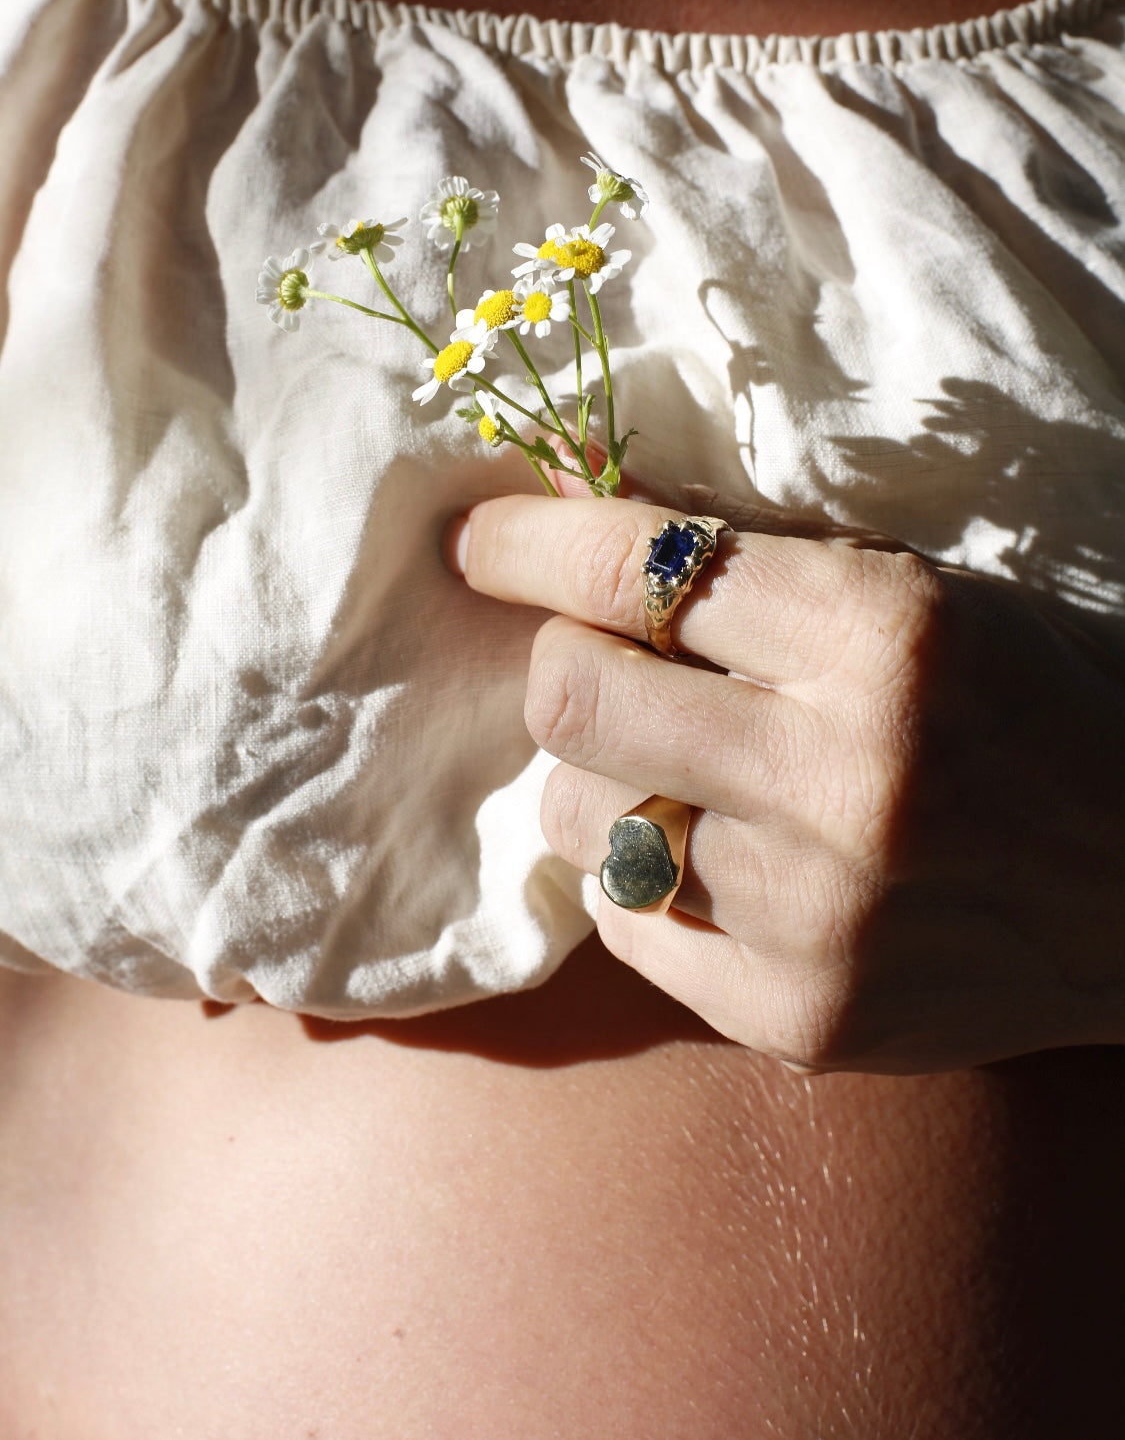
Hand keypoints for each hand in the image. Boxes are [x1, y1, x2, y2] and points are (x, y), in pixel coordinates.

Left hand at [447, 492, 1124, 1072]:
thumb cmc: (1028, 706)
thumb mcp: (918, 592)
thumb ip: (750, 563)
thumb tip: (575, 512)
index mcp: (882, 637)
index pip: (635, 569)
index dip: (529, 545)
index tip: (480, 541)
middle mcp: (843, 779)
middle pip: (569, 702)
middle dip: (561, 664)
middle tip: (601, 661)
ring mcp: (817, 916)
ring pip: (579, 821)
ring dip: (604, 779)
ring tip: (684, 773)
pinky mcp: (801, 1017)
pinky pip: (625, 926)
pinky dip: (643, 878)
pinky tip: (720, 858)